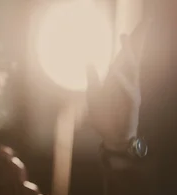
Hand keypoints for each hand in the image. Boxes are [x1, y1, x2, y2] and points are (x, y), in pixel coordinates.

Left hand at [87, 22, 148, 151]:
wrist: (111, 136)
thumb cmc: (104, 117)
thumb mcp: (93, 96)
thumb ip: (92, 78)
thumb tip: (88, 61)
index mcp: (118, 82)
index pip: (122, 61)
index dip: (125, 47)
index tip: (125, 33)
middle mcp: (127, 84)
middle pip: (131, 60)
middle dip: (132, 44)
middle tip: (130, 31)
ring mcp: (131, 93)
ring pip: (132, 70)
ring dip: (128, 55)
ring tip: (124, 41)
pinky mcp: (132, 103)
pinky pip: (128, 89)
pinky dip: (122, 81)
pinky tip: (116, 73)